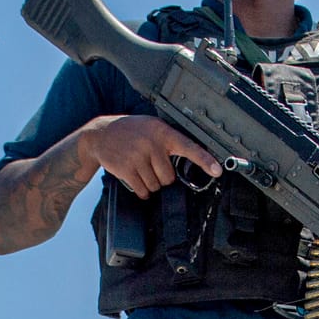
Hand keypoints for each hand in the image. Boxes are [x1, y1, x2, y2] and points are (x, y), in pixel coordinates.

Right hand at [77, 115, 219, 198]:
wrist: (101, 134)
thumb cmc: (131, 132)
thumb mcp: (151, 127)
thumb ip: (168, 140)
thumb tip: (191, 158)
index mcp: (162, 132)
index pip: (188, 147)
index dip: (204, 160)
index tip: (217, 170)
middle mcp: (152, 144)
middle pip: (169, 177)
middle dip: (161, 176)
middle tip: (150, 164)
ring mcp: (138, 156)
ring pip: (156, 186)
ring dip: (150, 183)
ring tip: (140, 168)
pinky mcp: (127, 169)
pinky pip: (143, 190)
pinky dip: (141, 190)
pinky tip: (135, 178)